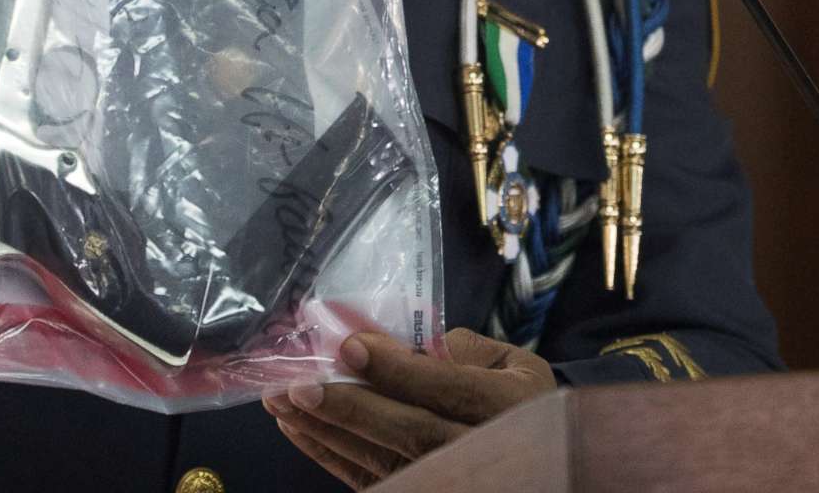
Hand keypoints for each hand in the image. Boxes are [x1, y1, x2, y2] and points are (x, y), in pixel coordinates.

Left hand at [263, 328, 555, 487]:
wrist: (537, 457)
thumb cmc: (518, 398)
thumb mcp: (510, 362)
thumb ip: (461, 347)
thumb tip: (395, 340)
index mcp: (503, 405)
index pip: (444, 388)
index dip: (395, 369)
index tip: (349, 344)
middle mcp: (475, 448)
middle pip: (407, 432)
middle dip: (349, 407)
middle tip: (297, 383)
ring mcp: (447, 479)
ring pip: (381, 461)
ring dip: (325, 430)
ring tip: (280, 401)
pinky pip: (370, 480)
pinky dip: (329, 455)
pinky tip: (298, 428)